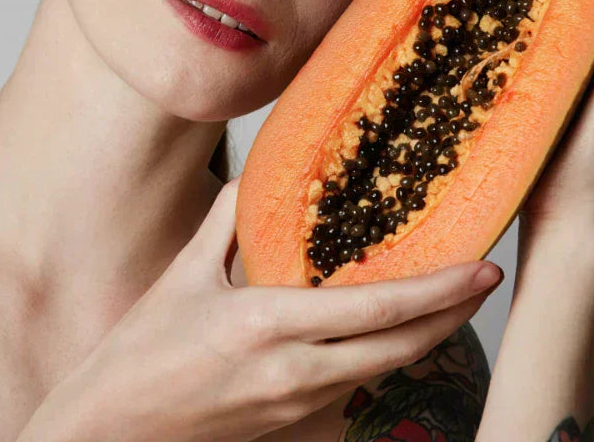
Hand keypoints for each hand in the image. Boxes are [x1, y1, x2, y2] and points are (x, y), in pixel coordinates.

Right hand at [27, 176, 504, 441]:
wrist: (109, 431)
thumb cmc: (137, 353)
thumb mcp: (182, 275)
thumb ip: (228, 222)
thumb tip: (258, 176)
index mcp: (267, 324)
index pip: (377, 309)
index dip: (439, 290)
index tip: (482, 266)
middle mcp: (293, 372)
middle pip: (401, 349)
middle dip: (452, 315)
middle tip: (484, 279)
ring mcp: (296, 406)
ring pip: (383, 372)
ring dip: (422, 338)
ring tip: (447, 300)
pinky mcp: (291, 426)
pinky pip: (352, 389)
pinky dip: (381, 359)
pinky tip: (388, 335)